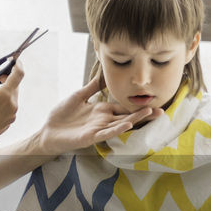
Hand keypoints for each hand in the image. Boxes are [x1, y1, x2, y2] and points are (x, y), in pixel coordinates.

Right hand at [0, 56, 23, 154]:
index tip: (12, 59)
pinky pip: (6, 108)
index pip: (18, 74)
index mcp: (5, 96)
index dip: (17, 64)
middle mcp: (12, 106)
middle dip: (2, 79)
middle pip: (13, 86)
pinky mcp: (7, 124)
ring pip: (8, 97)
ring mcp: (11, 117)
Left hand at [38, 77, 160, 155]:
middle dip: (144, 114)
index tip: (154, 102)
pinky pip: (106, 132)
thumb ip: (92, 87)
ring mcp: (98, 129)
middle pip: (127, 116)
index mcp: (102, 110)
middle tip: (162, 111)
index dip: (138, 105)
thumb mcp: (79, 96)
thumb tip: (103, 73)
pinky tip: (127, 124)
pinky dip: (117, 129)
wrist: (48, 131)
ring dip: (135, 119)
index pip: (124, 107)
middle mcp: (103, 120)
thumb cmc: (62, 116)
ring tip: (149, 113)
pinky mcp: (91, 137)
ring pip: (120, 124)